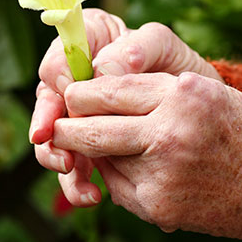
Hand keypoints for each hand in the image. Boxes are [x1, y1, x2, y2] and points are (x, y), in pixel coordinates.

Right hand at [32, 8, 221, 205]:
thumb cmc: (177, 66)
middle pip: (46, 107)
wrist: (195, 107)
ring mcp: (79, 118)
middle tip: (62, 146)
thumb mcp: (162, 47)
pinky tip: (92, 195)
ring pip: (54, 141)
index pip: (57, 62)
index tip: (70, 94)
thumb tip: (103, 69)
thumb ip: (138, 46)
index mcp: (84, 49)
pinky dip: (78, 183)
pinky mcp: (91, 147)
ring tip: (72, 170)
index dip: (58, 77)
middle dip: (51, 128)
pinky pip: (76, 166)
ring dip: (57, 159)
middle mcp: (74, 84)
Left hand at [49, 72, 241, 241]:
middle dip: (67, 122)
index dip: (82, 91)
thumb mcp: (206, 94)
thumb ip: (153, 94)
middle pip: (92, 124)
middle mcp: (169, 130)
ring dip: (91, 150)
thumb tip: (98, 101)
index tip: (73, 93)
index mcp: (183, 92)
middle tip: (59, 121)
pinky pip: (118, 186)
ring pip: (101, 157)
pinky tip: (126, 168)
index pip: (108, 88)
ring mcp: (162, 172)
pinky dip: (114, 175)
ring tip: (84, 143)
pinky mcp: (159, 205)